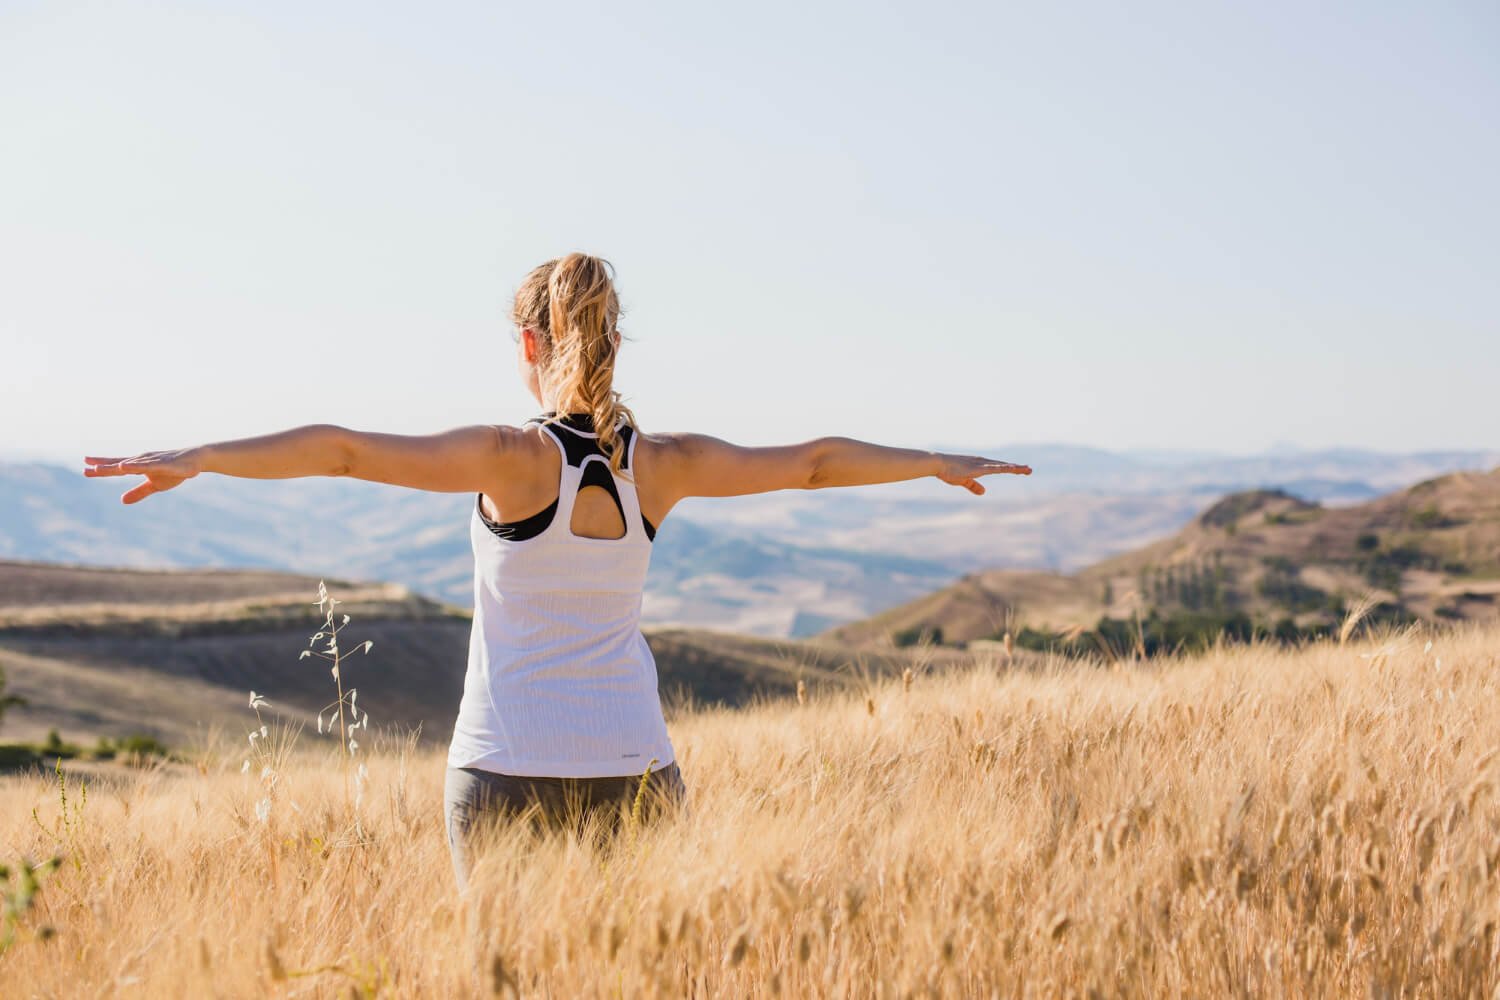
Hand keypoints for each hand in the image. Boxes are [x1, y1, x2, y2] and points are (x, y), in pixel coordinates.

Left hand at [83, 448, 200, 503]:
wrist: (197, 460)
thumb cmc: (175, 470)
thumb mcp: (155, 485)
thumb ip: (138, 492)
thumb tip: (121, 501)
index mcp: (139, 466)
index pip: (116, 467)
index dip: (101, 469)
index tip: (85, 469)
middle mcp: (142, 460)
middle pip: (120, 464)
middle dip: (103, 466)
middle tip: (86, 466)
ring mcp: (153, 461)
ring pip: (131, 464)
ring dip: (116, 466)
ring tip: (99, 469)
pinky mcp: (165, 463)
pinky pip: (148, 465)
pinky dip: (135, 465)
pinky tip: (125, 466)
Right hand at [934, 453, 1030, 494]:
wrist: (938, 463)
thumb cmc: (949, 470)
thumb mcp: (963, 480)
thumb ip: (974, 486)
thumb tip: (983, 492)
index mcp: (980, 465)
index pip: (999, 467)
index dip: (1010, 468)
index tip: (1021, 470)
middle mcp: (983, 462)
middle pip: (1003, 465)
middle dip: (1017, 468)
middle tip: (1030, 470)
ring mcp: (981, 464)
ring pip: (1001, 466)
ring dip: (1014, 468)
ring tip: (1027, 470)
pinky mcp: (977, 468)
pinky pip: (993, 468)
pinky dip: (1003, 468)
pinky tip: (1011, 468)